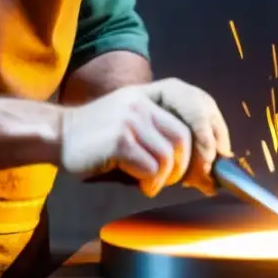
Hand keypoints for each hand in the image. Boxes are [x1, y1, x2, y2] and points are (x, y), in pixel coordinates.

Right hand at [58, 79, 231, 196]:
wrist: (58, 135)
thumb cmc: (100, 138)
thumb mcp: (136, 125)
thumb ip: (168, 140)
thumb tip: (208, 174)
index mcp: (151, 93)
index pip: (196, 102)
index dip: (214, 129)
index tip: (219, 155)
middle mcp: (142, 101)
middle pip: (187, 134)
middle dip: (194, 163)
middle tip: (189, 180)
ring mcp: (130, 118)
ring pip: (171, 154)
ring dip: (169, 177)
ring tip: (155, 182)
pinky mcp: (119, 140)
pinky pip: (151, 167)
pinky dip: (151, 182)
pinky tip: (142, 185)